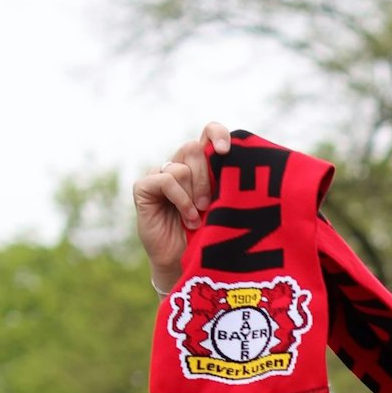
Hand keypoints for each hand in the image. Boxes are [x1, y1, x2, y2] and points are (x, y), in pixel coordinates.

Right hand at [132, 121, 232, 292]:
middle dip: (206, 178)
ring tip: (197, 216)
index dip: (217, 134)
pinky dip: (180, 199)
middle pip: (194, 148)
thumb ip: (229, 180)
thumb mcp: (226, 202)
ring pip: (180, 167)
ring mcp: (161, 174)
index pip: (209, 132)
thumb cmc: (211, 231)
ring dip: (192, 194)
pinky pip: (165, 180)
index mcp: (203, 162)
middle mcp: (181, 163)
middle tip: (209, 204)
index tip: (226, 151)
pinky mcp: (144, 187)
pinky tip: (187, 217)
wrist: (186, 261)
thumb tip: (247, 161)